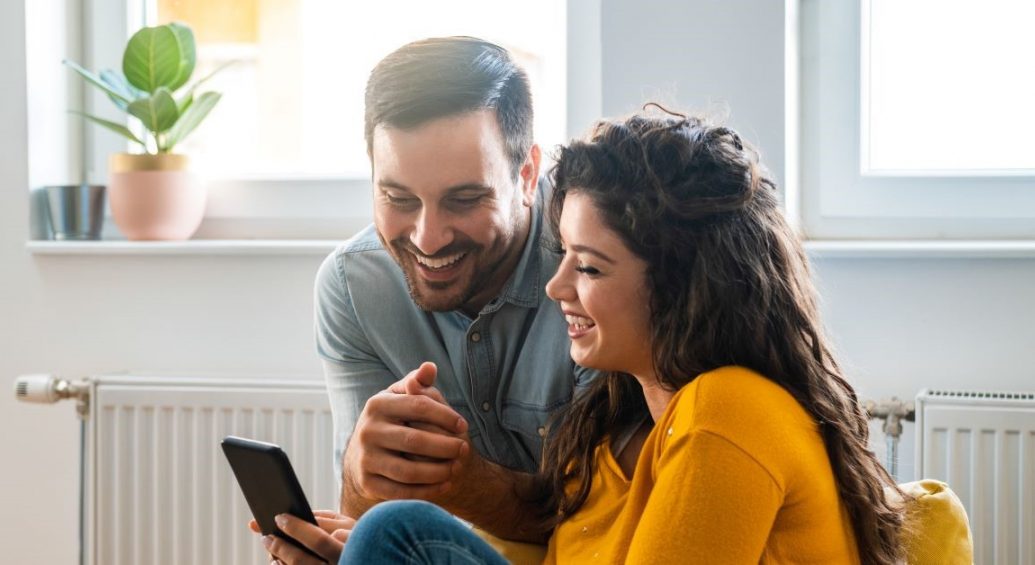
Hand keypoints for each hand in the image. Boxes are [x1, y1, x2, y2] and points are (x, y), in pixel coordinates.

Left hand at [250, 510, 354, 563]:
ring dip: (280, 560)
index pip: (319, 540)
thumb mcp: (348, 524)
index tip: (279, 517)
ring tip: (270, 547)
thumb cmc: (358, 537)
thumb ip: (325, 520)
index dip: (296, 529)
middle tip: (266, 536)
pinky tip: (278, 561)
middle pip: (303, 560)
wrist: (372, 557)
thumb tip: (298, 516)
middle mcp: (340, 564)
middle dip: (281, 547)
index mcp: (349, 548)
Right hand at [343, 362, 469, 501]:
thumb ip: (417, 383)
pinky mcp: (367, 483)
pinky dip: (427, 491)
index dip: (445, 416)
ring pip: (409, 470)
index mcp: (377, 404)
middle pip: (415, 440)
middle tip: (464, 449)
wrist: (363, 455)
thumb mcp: (401, 398)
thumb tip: (429, 367)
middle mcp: (367, 431)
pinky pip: (402, 492)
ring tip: (456, 468)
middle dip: (446, 446)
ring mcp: (365, 458)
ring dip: (438, 472)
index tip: (463, 426)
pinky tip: (445, 485)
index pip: (419, 406)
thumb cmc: (393, 420)